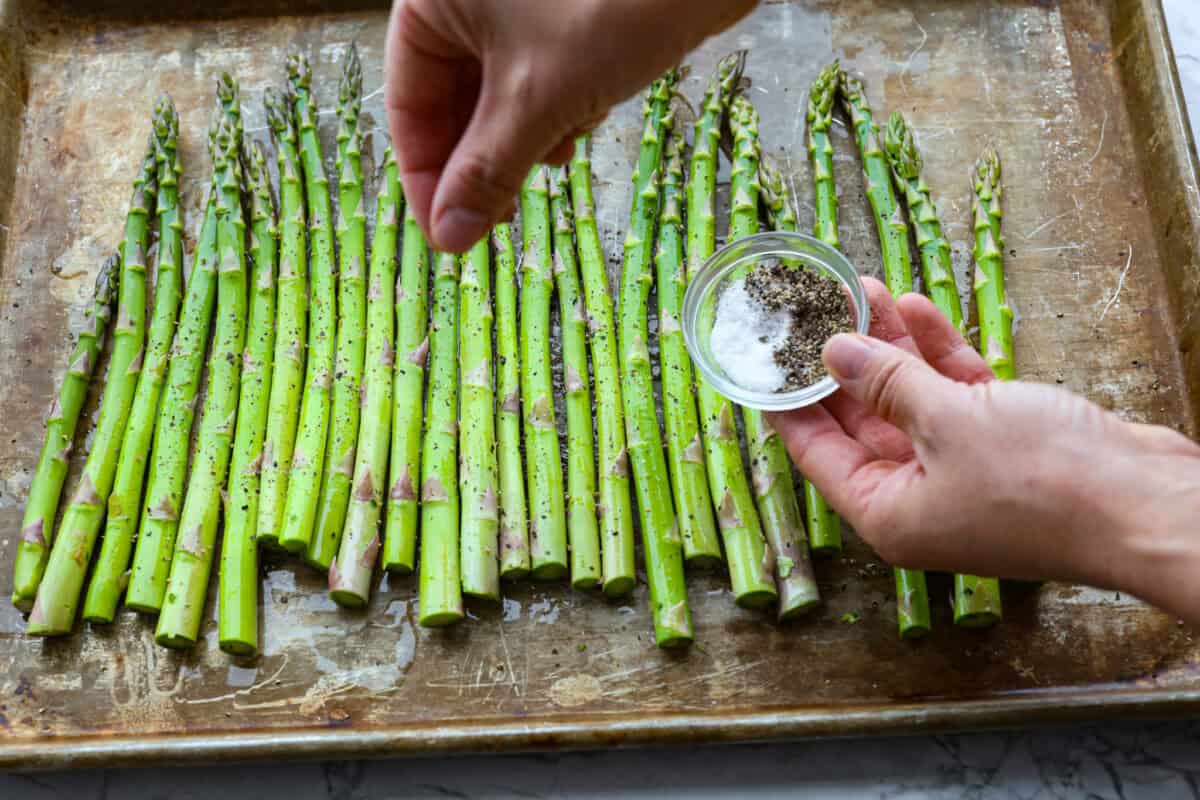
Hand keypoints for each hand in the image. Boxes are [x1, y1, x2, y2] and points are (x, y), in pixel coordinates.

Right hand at [385, 0, 755, 252]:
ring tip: (560, 152)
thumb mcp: (538, 99)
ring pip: (498, 96)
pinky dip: (556, 108)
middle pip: (453, 102)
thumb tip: (449, 234)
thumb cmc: (614, 3)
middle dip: (486, 158)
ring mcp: (515, 5)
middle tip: (502, 215)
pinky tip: (585, 118)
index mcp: (434, 0)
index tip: (447, 233)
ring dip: (526, 137)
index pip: (408, 102)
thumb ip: (488, 170)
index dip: (427, 177)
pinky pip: (537, 77)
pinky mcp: (559, 15)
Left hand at [767, 278, 1199, 623]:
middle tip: (812, 308)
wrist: (1149, 504)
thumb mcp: (946, 422)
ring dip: (887, 345)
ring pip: (908, 399)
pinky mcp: (1003, 444)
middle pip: (859, 420)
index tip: (761, 360)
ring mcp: (960, 470)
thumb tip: (832, 350)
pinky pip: (953, 394)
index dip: (787, 403)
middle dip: (839, 360)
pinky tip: (912, 306)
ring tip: (856, 289)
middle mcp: (917, 497)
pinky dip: (936, 354)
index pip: (815, 453)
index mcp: (887, 513)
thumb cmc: (1045, 482)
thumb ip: (884, 383)